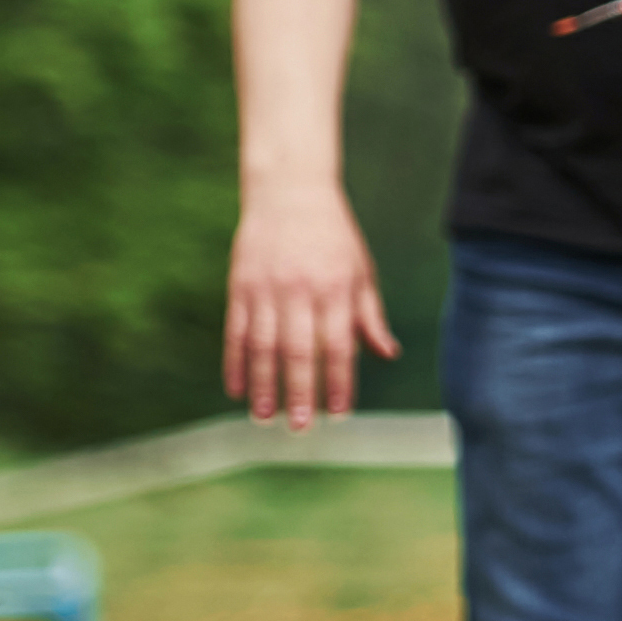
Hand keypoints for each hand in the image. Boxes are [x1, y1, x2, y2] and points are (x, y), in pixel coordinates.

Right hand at [224, 181, 397, 427]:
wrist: (289, 193)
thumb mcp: (361, 272)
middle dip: (299, 392)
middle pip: (298, 351)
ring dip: (262, 384)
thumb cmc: (334, 238)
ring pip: (262, 346)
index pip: (340, 345)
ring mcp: (266, 289)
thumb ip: (370, 316)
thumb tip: (387, 355)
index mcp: (336, 290)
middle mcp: (300, 292)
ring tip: (263, 417)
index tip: (339, 414)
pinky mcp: (239, 286)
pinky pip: (235, 331)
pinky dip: (234, 362)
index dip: (340, 382)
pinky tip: (236, 389)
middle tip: (298, 428)